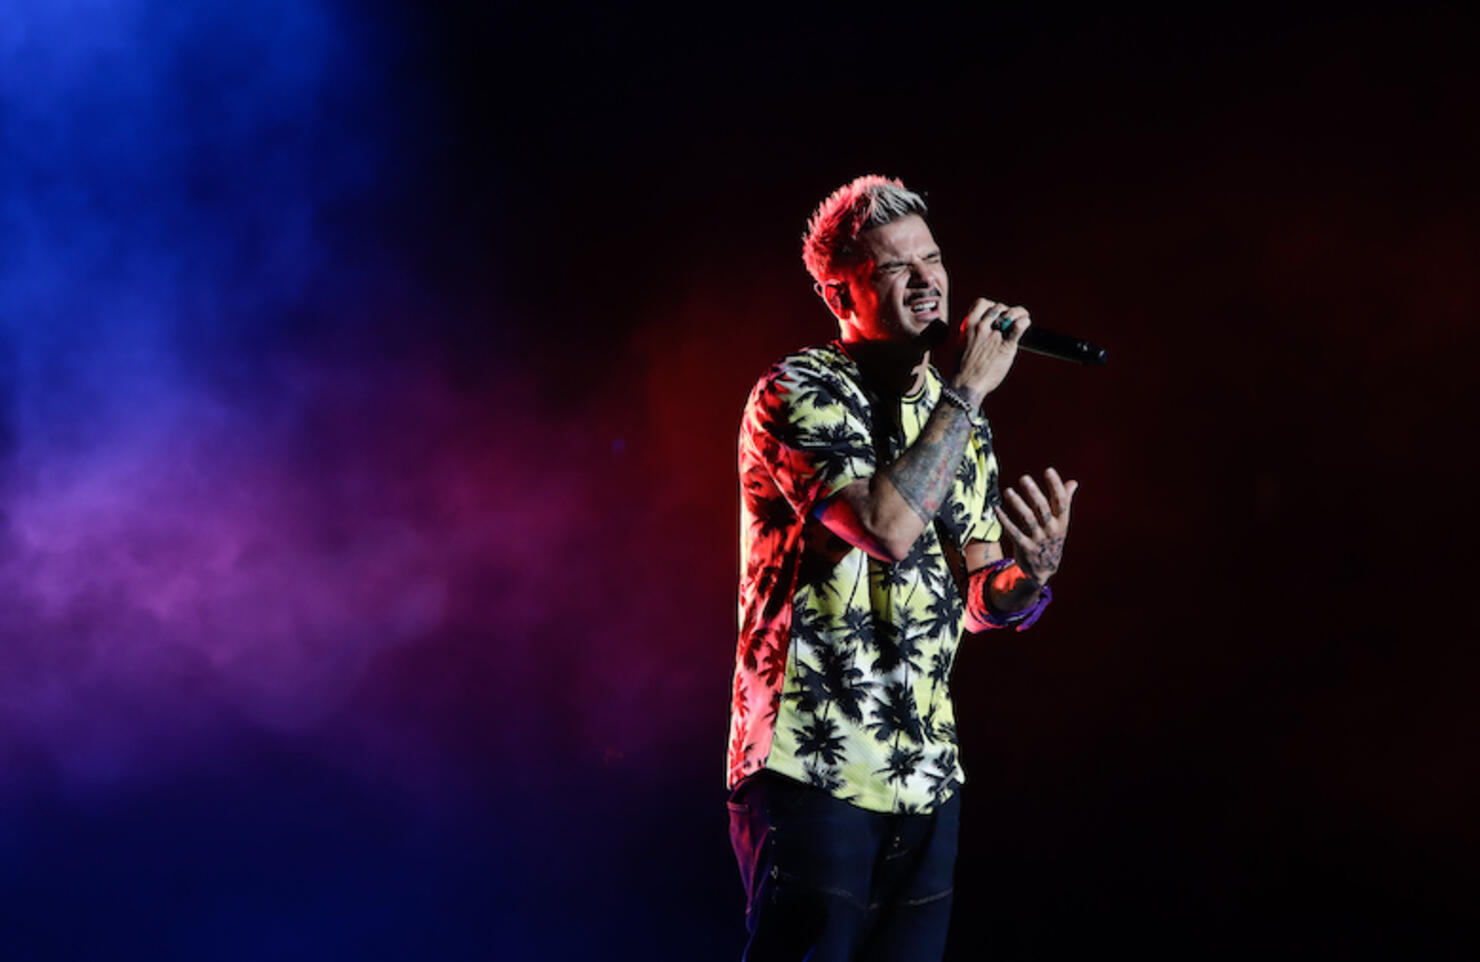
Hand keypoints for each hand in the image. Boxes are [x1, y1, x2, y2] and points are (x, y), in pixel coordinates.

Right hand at [951, 299, 1030, 405]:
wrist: (967, 385)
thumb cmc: (964, 368)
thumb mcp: (963, 344)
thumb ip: (972, 334)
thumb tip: (983, 329)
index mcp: (969, 325)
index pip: (981, 303)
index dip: (990, 305)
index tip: (994, 313)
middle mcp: (981, 327)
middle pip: (999, 307)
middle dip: (1006, 311)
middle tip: (1009, 322)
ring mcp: (993, 336)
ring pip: (1010, 313)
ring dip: (1017, 315)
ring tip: (1021, 320)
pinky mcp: (1005, 346)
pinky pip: (1018, 327)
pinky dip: (1024, 322)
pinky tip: (1026, 323)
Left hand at [996, 467, 1077, 583]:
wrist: (1045, 568)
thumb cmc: (1051, 538)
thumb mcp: (1061, 522)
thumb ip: (1064, 501)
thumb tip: (1073, 482)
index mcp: (1062, 521)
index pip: (1061, 500)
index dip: (1055, 485)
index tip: (1048, 470)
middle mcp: (1052, 529)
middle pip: (1043, 509)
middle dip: (1034, 493)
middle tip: (1024, 478)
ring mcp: (1038, 539)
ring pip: (1027, 519)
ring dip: (1017, 504)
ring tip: (1008, 491)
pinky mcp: (1025, 547)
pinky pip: (1014, 532)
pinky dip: (1005, 520)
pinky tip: (997, 509)